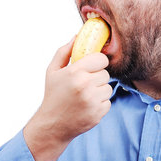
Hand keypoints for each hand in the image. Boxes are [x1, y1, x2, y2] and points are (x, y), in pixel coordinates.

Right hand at [23, 37, 111, 160]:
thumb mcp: (53, 71)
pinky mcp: (98, 113)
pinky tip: (87, 105)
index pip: (100, 59)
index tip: (92, 66)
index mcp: (75, 72)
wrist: (52, 125)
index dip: (97, 62)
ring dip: (100, 90)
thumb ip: (64, 52)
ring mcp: (92, 100)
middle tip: (85, 83)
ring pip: (108, 88)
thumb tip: (76, 36)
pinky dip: (100, 103)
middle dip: (97, 77)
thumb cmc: (53, 95)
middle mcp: (85, 85)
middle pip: (105, 73)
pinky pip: (108, 101)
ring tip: (86, 95)